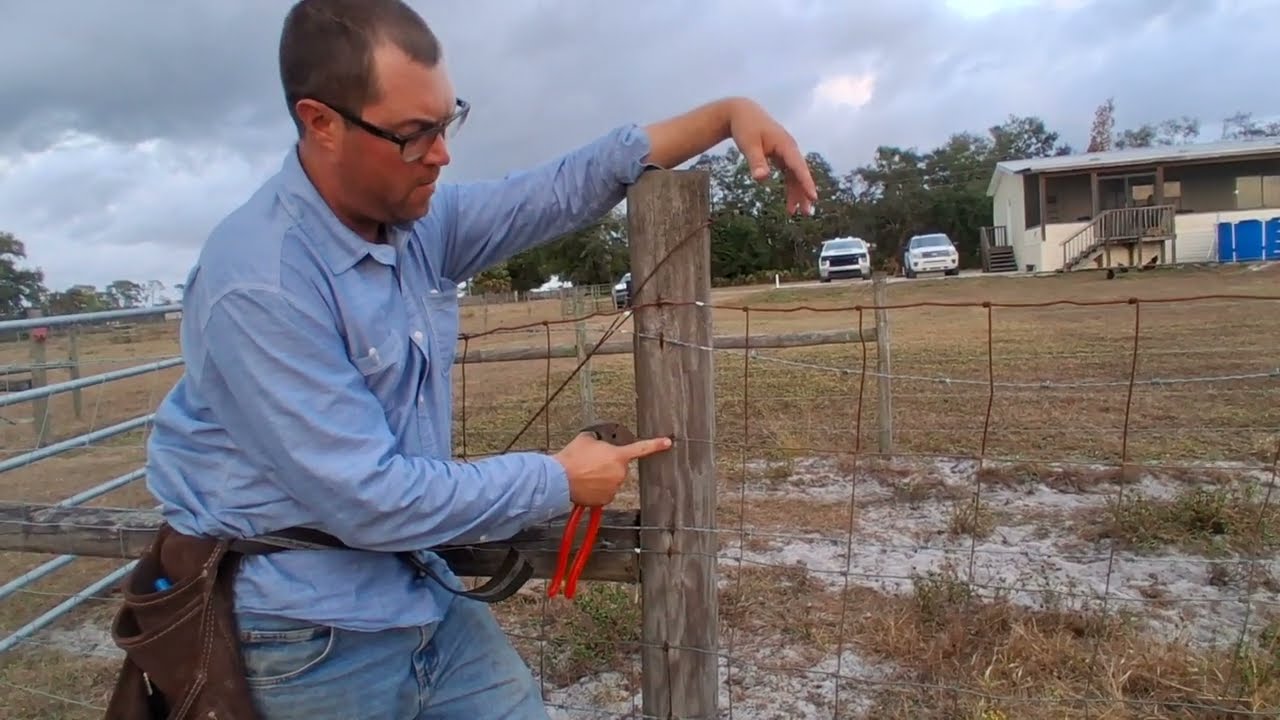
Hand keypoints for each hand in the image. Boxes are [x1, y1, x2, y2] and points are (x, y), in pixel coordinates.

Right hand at [552, 431, 672, 506]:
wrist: (559, 479)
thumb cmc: (572, 459)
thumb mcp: (586, 439)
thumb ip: (599, 440)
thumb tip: (599, 442)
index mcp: (618, 456)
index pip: (641, 448)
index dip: (656, 444)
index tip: (667, 443)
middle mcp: (619, 473)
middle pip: (618, 467)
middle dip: (608, 465)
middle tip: (590, 464)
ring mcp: (613, 488)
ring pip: (611, 481)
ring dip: (601, 478)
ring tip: (585, 474)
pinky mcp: (605, 500)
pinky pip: (604, 493)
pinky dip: (596, 489)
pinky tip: (585, 484)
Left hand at [726, 98, 817, 216]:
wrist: (742, 112)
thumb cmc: (745, 127)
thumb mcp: (749, 145)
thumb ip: (756, 161)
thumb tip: (761, 179)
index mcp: (785, 145)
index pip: (798, 166)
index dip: (806, 182)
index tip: (813, 196)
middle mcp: (790, 149)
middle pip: (800, 174)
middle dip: (804, 193)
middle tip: (807, 212)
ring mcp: (787, 152)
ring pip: (795, 176)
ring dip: (797, 193)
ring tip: (794, 213)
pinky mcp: (781, 156)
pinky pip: (790, 174)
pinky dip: (790, 188)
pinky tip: (789, 203)